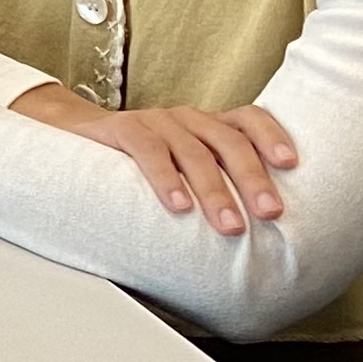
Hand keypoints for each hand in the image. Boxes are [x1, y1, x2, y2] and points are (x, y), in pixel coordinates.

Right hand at [13, 85, 298, 235]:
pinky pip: (147, 150)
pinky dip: (165, 178)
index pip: (249, 118)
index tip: (291, 165)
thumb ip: (214, 187)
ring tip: (230, 226)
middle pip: (228, 141)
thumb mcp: (183, 169)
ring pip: (193, 150)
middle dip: (253, 178)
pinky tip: (178, 206)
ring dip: (215, 189)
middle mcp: (186, 119)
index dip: (272, 136)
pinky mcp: (121, 129)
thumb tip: (261, 243)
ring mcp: (154, 122)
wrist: (70, 136)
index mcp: (207, 125)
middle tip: (270, 214)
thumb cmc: (137, 166)